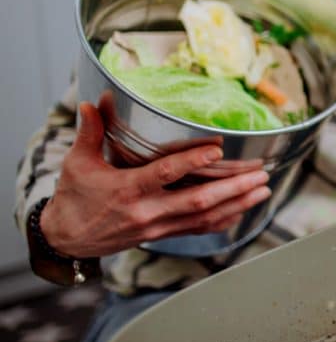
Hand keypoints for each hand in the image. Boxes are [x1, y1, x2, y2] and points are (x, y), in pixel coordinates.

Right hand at [40, 102, 270, 257]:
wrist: (67, 240)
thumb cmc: (74, 198)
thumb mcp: (77, 163)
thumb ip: (90, 132)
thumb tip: (94, 102)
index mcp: (127, 189)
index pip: (166, 174)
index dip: (193, 162)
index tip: (218, 150)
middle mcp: (147, 211)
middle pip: (197, 201)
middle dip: (233, 188)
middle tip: (260, 174)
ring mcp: (158, 226)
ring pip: (204, 217)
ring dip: (237, 203)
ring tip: (263, 189)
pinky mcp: (163, 235)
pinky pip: (199, 230)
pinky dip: (224, 220)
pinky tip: (245, 209)